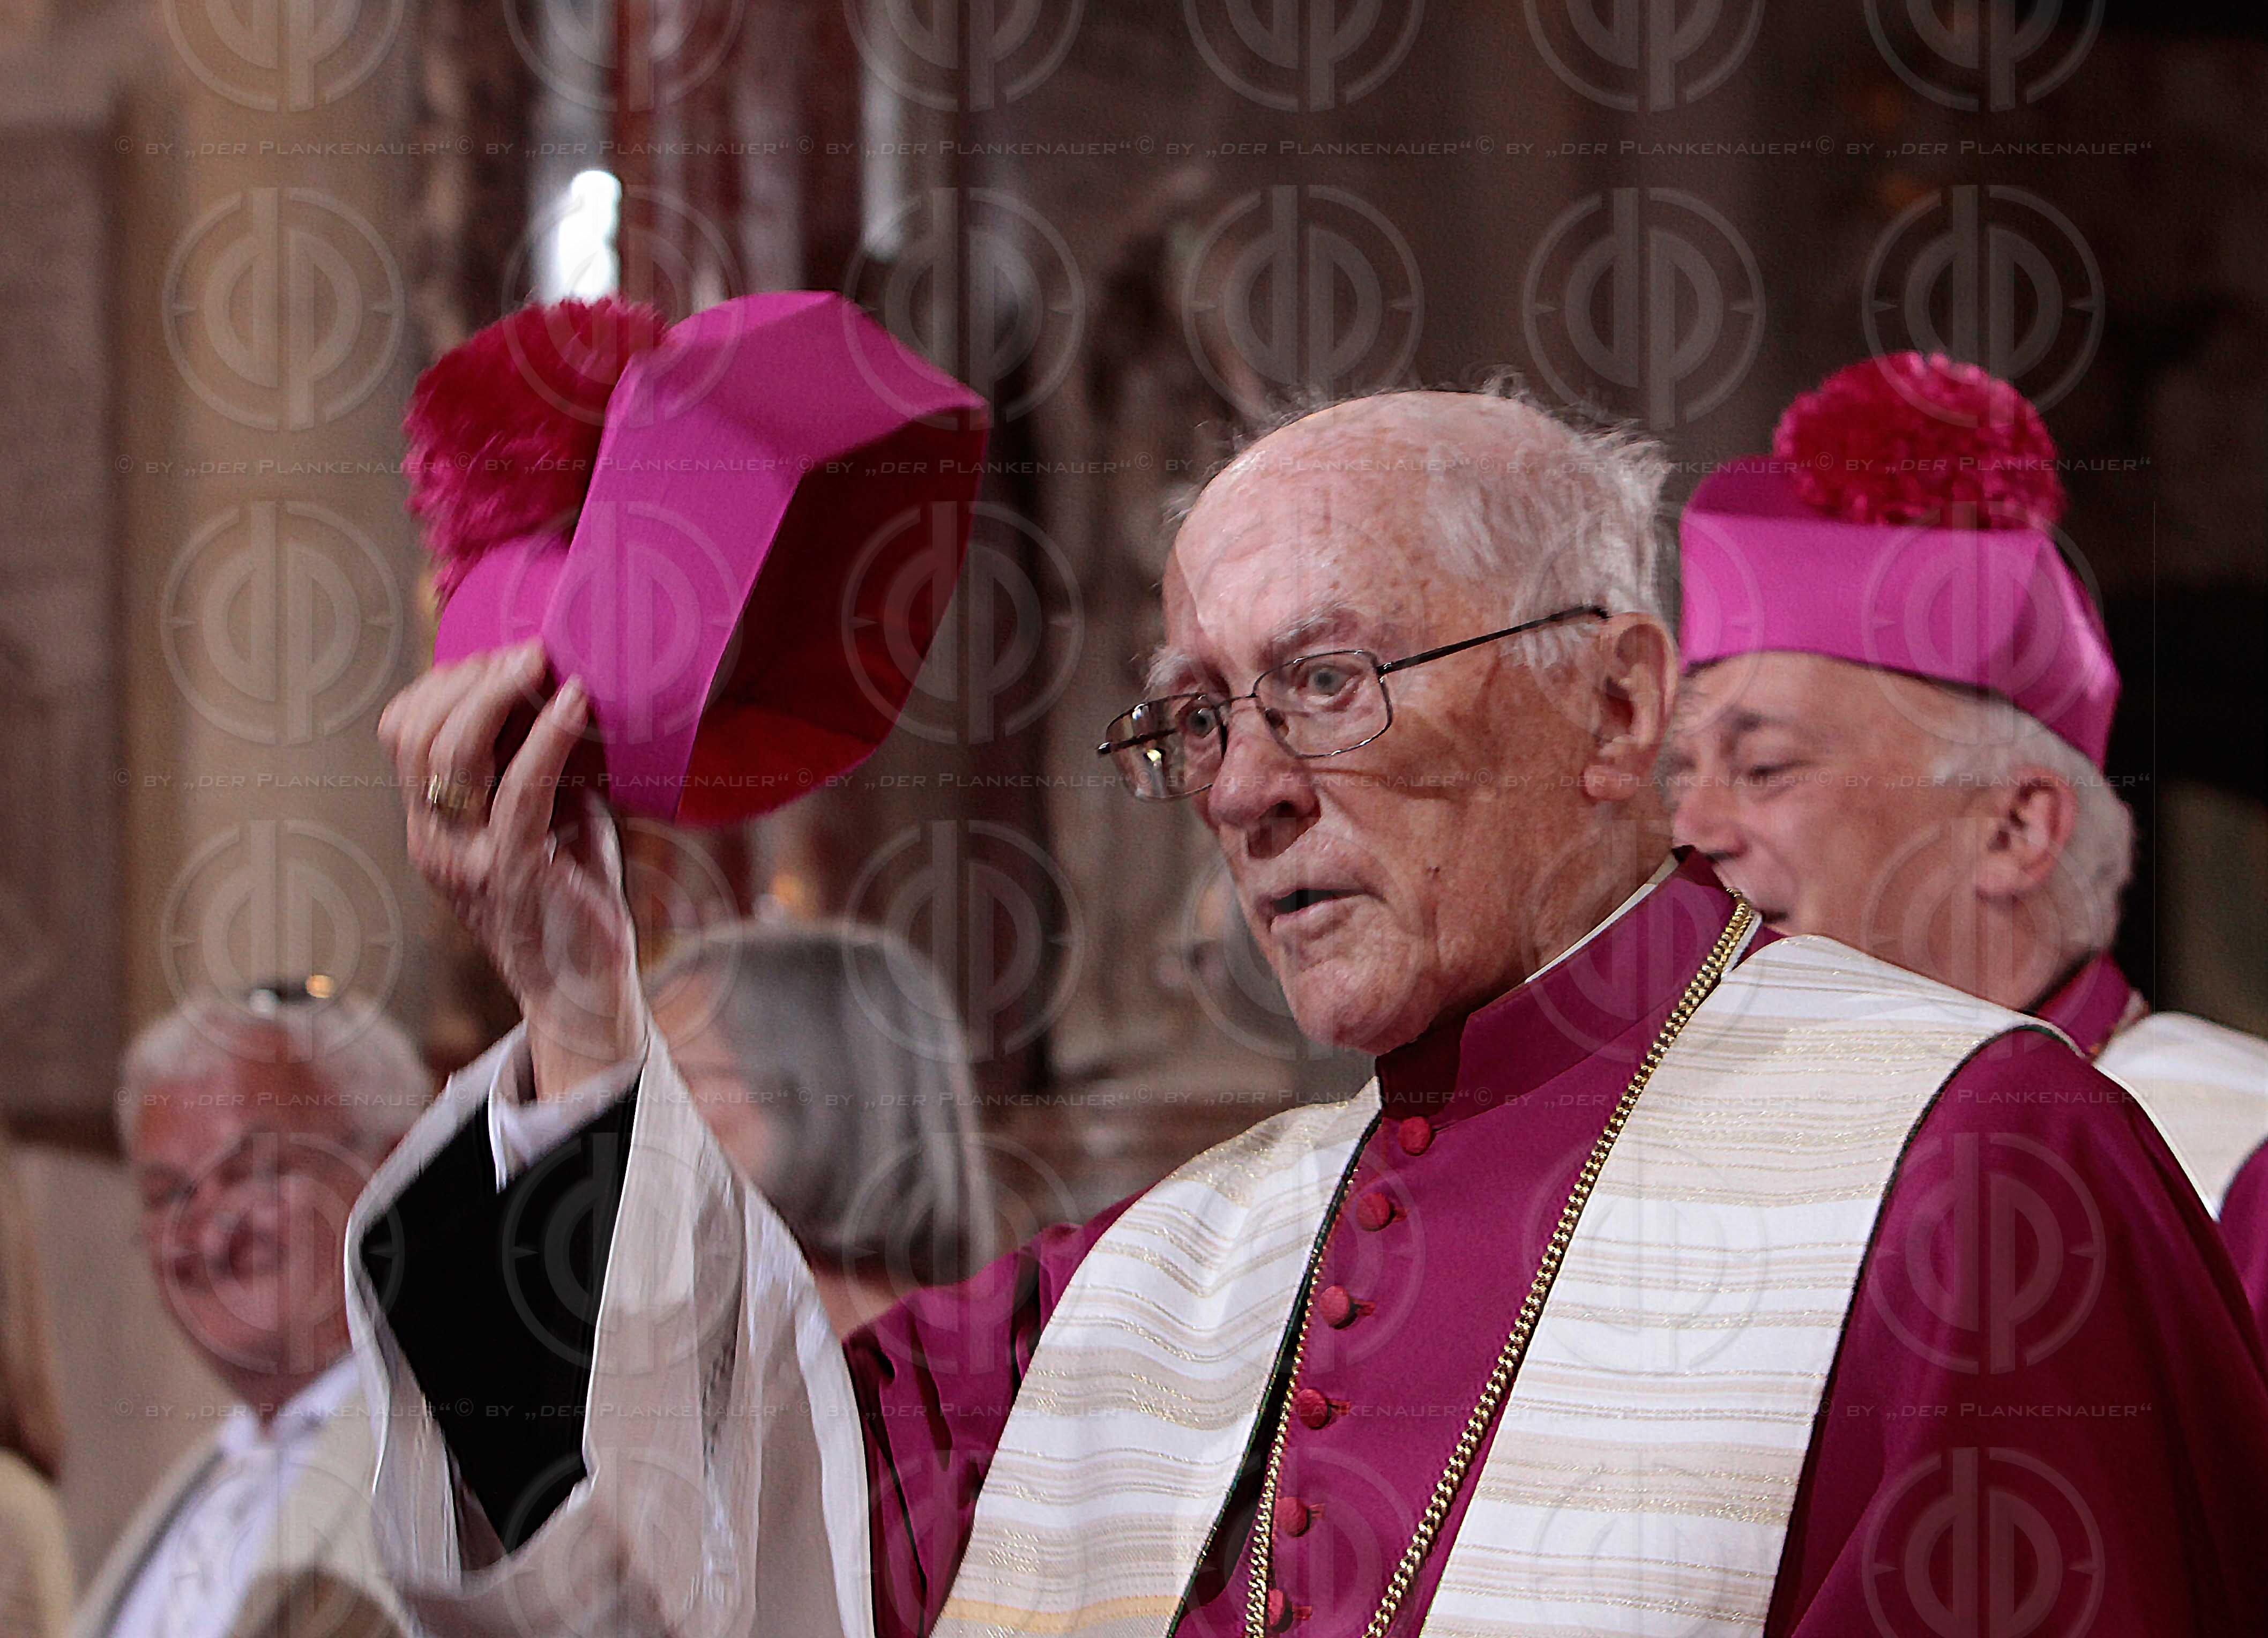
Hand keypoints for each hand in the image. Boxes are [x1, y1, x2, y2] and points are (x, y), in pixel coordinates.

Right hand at [378, 639, 647, 1100]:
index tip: (501, 659)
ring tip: (543, 663)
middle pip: (417, 733)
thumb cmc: (570, 894)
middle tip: (526, 651)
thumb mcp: (546, 814)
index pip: (402, 731)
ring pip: (452, 754)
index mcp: (429, 824)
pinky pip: (519, 790)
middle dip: (469, 678)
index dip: (444, 683)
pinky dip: (547, 737)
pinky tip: (575, 702)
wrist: (581, 987)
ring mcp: (466, 859)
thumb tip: (553, 684)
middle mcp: (433, 840)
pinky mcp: (512, 873)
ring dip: (498, 695)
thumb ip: (535, 759)